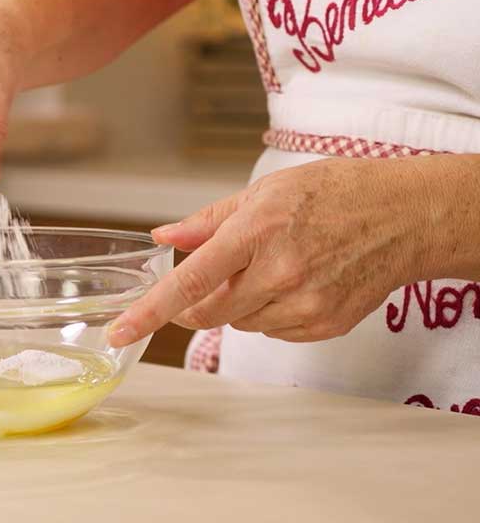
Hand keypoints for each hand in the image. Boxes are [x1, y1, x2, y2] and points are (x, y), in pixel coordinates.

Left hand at [109, 157, 438, 345]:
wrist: (403, 216)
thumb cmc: (334, 193)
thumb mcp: (265, 192)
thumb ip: (209, 220)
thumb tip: (165, 237)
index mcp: (257, 233)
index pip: (190, 281)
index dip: (150, 310)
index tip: (120, 330)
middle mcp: (280, 274)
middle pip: (209, 311)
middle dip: (198, 300)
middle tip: (220, 271)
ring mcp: (305, 305)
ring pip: (240, 322)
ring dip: (238, 303)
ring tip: (273, 265)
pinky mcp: (324, 325)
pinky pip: (273, 331)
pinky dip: (269, 312)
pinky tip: (294, 283)